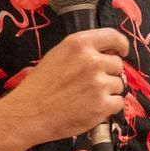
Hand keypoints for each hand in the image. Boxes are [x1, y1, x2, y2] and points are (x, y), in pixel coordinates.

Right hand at [0, 28, 129, 144]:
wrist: (28, 113)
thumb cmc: (39, 86)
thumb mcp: (57, 55)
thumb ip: (82, 52)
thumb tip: (106, 55)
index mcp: (79, 44)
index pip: (114, 37)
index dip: (120, 46)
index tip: (121, 52)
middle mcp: (92, 60)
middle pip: (117, 65)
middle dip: (108, 74)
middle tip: (89, 84)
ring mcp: (99, 83)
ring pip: (118, 85)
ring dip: (107, 92)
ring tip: (86, 98)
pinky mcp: (103, 105)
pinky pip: (118, 103)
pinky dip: (108, 108)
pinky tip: (90, 108)